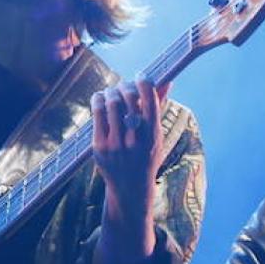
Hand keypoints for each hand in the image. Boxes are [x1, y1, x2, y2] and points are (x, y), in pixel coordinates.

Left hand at [91, 79, 166, 217]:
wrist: (130, 187)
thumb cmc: (146, 156)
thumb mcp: (157, 135)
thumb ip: (159, 107)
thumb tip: (167, 80)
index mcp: (153, 135)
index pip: (149, 100)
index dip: (144, 81)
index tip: (141, 76)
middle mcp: (135, 140)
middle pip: (127, 98)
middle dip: (125, 86)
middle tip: (125, 85)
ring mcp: (115, 144)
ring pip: (111, 103)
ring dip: (111, 91)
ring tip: (112, 92)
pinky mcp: (99, 147)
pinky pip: (97, 114)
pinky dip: (98, 100)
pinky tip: (101, 99)